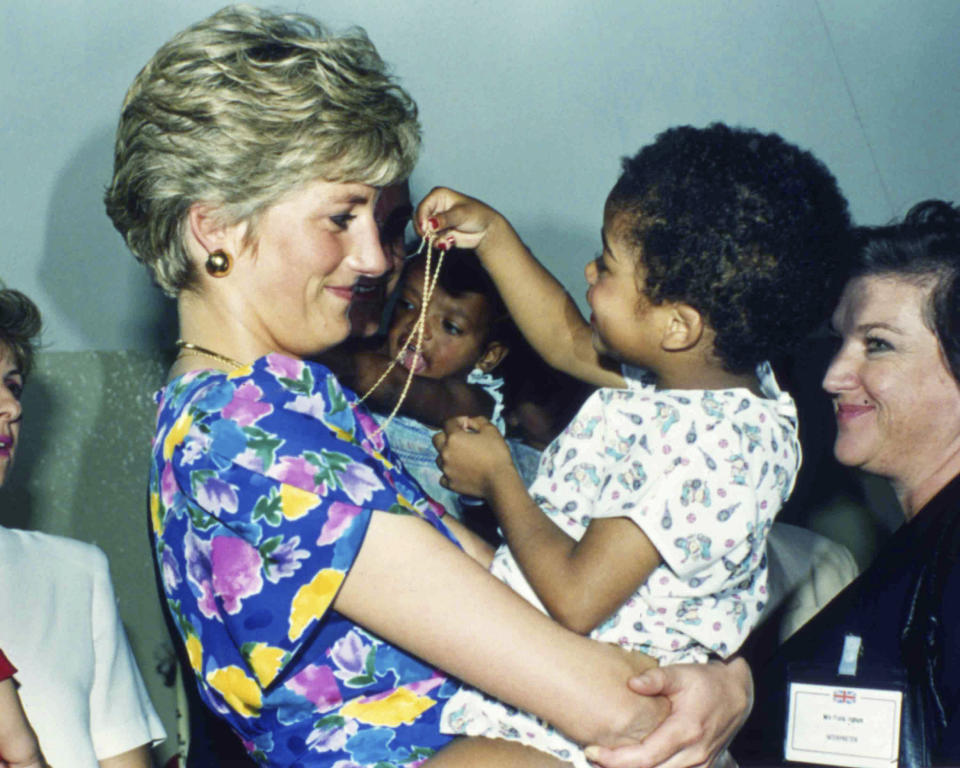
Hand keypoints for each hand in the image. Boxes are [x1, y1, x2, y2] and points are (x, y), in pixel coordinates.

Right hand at [414, 188, 503, 250]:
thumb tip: (429, 223)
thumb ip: (444, 219)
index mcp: (437, 196)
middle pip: (419, 220)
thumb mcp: (461, 214)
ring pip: (424, 232)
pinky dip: (439, 244)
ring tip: (447, 240)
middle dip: (425, 231)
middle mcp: (434, 208)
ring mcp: (435, 222)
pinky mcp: (438, 234)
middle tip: (432, 238)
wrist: (486, 230)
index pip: (422, 207)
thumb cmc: (477, 214)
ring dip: (433, 239)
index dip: (421, 218)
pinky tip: (449, 243)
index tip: (425, 229)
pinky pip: (432, 241)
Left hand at [432, 416, 513, 498]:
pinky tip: (459, 471)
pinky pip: (443, 476)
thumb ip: (478, 421)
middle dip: (446, 436)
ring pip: (439, 458)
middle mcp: (445, 452)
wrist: (499, 481)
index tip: (468, 425)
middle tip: (461, 440)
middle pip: (437, 439)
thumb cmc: (496, 454)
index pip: (449, 423)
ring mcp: (446, 469)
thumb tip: (469, 421)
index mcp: (454, 438)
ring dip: (447, 455)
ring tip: (461, 457)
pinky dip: (449, 473)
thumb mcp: (491, 430)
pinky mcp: (450, 483)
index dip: (459, 421)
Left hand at [584, 657, 752, 767]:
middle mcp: (694, 754)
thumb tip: (631, 684)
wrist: (738, 694)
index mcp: (686, 731)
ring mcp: (701, 764)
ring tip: (607, 762)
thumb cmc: (705, 681)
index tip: (592, 751)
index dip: (616, 759)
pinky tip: (633, 764)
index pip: (645, 757)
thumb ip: (655, 678)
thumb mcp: (681, 673)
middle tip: (592, 757)